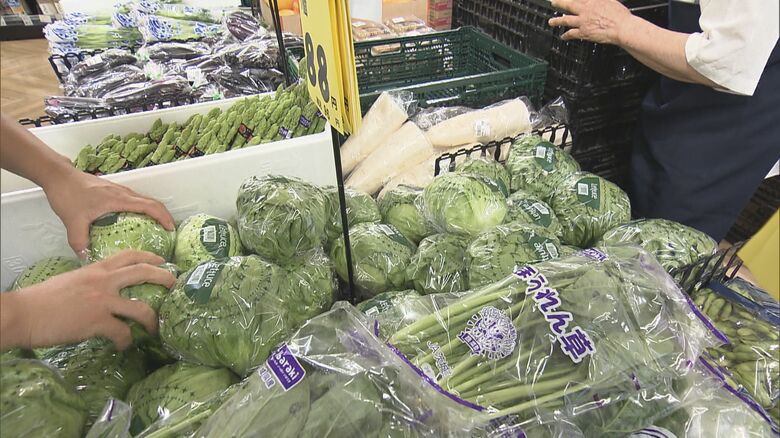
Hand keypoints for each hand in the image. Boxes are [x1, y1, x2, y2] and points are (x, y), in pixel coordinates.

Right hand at [1, 251, 175, 350]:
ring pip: (141, 308)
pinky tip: (123, 347)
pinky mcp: (97, 322)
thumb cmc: (42, 299)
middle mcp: (103, 281)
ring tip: (154, 328)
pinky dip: (126, 342)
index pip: (128, 255)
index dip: (149, 256)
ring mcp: (102, 301)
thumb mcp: (71, 281)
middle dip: (164, 277)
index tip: (162, 261)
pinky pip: (122, 333)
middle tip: (175, 284)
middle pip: (143, 272)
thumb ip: (90, 282)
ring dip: (152, 320)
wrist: (24, 313)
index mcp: (95, 269)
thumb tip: (101, 292)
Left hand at [42, 168, 174, 256]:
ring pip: (145, 200)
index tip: (171, 229)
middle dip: (164, 216)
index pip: (150, 206)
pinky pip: (135, 199)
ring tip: (157, 228)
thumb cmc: (67, 195)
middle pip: (152, 202)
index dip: (164, 217)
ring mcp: (119, 189)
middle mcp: (123, 193)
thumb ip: (80, 243)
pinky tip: (137, 221)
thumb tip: (87, 260)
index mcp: (119, 199)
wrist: (58, 175)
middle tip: (168, 232)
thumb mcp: (73, 222)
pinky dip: (144, 209)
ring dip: (155, 212)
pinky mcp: (113, 190)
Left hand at [548, 0, 631, 43]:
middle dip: (559, 3)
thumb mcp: (611, 1)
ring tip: (551, 22)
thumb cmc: (620, 16)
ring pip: (566, 20)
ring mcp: (583, 21)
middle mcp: (585, 10)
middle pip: (568, 4)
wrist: (622, 28)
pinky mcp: (583, 32)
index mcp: (593, 1)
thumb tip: (599, 0)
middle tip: (552, 2)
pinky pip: (571, 34)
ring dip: (557, 21)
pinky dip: (566, 35)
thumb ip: (601, 0)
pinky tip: (562, 36)